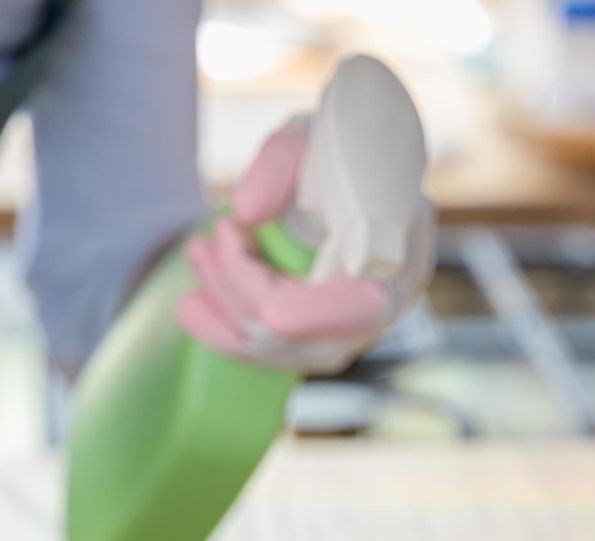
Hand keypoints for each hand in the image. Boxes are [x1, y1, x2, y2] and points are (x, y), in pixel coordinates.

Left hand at [175, 118, 435, 375]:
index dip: (305, 307)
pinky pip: (274, 354)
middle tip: (202, 241)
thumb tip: (245, 214)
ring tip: (194, 253)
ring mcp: (353, 327)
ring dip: (224, 306)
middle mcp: (386, 302)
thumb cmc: (334, 139)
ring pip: (281, 348)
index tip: (252, 279)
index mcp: (402, 251)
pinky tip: (192, 307)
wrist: (347, 158)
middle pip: (306, 332)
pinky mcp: (321, 335)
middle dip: (238, 291)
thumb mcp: (310, 132)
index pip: (361, 306)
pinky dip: (226, 333)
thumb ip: (280, 163)